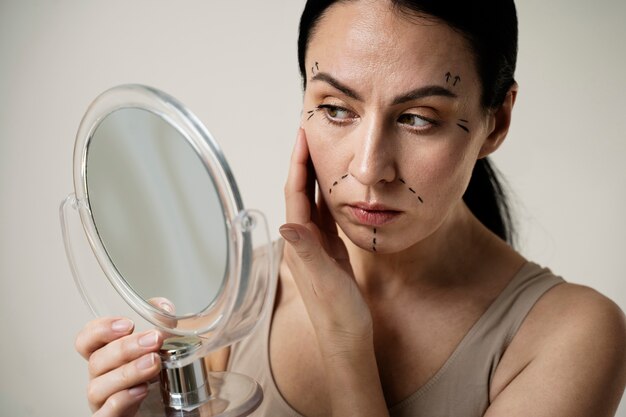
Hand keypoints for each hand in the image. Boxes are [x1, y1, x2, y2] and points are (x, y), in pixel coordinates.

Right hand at [74, 298, 173, 415]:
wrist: (165, 408)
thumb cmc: (156, 377)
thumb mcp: (160, 347)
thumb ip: (161, 324)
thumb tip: (163, 307)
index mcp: (106, 357)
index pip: (86, 341)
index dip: (100, 330)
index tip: (128, 324)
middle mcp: (100, 378)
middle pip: (96, 360)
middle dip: (126, 348)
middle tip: (154, 340)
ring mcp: (103, 402)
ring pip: (98, 387)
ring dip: (127, 372)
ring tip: (154, 363)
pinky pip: (104, 415)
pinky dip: (120, 401)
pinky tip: (140, 391)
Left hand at [280, 128, 372, 355]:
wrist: (346, 338)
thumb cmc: (337, 315)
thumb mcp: (324, 283)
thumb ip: (307, 254)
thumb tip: (288, 224)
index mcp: (300, 242)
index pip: (295, 193)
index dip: (297, 163)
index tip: (302, 135)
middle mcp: (303, 240)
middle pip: (300, 191)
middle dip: (303, 161)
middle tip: (310, 133)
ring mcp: (316, 244)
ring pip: (312, 201)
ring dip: (314, 174)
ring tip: (321, 150)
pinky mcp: (329, 250)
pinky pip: (325, 215)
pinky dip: (328, 195)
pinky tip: (335, 186)